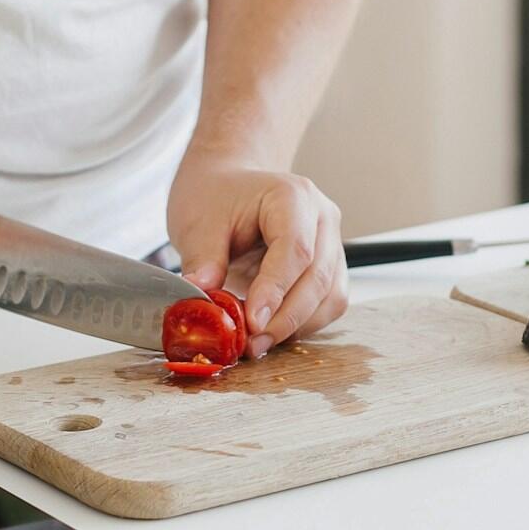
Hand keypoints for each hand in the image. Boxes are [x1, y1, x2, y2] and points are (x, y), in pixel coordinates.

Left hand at [167, 154, 348, 357]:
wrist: (227, 184)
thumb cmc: (215, 195)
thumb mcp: (197, 222)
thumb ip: (204, 259)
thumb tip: (203, 298)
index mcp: (293, 196)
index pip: (295, 250)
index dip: (275, 291)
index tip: (252, 322)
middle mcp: (322, 218)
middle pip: (318, 278)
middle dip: (285, 319)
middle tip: (251, 344)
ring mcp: (331, 243)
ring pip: (330, 297)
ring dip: (296, 326)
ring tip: (257, 343)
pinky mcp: (329, 268)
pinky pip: (327, 304)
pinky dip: (302, 324)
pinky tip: (271, 332)